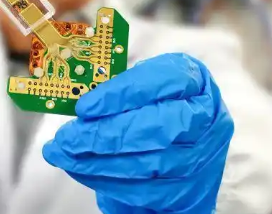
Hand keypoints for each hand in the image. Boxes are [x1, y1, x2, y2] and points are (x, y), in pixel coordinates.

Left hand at [42, 53, 233, 213]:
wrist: (185, 145)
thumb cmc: (158, 106)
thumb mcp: (143, 85)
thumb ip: (118, 91)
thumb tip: (80, 106)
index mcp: (194, 80)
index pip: (160, 82)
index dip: (120, 95)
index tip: (85, 107)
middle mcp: (205, 117)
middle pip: (155, 128)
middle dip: (104, 134)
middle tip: (68, 137)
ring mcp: (202, 156)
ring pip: (147, 164)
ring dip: (98, 162)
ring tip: (66, 155)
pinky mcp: (191, 189)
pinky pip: (145, 190)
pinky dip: (108, 182)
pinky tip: (84, 171)